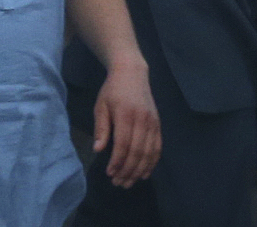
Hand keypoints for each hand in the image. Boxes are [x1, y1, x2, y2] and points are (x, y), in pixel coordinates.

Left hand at [92, 57, 161, 186]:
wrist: (132, 72)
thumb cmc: (112, 90)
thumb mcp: (101, 106)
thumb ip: (101, 128)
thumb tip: (98, 150)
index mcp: (126, 114)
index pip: (123, 144)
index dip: (117, 161)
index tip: (109, 174)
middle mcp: (143, 119)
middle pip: (138, 151)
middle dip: (128, 170)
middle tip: (118, 183)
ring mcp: (153, 122)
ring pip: (149, 152)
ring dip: (140, 170)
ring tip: (129, 182)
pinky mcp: (158, 123)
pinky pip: (158, 146)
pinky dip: (153, 161)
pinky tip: (145, 173)